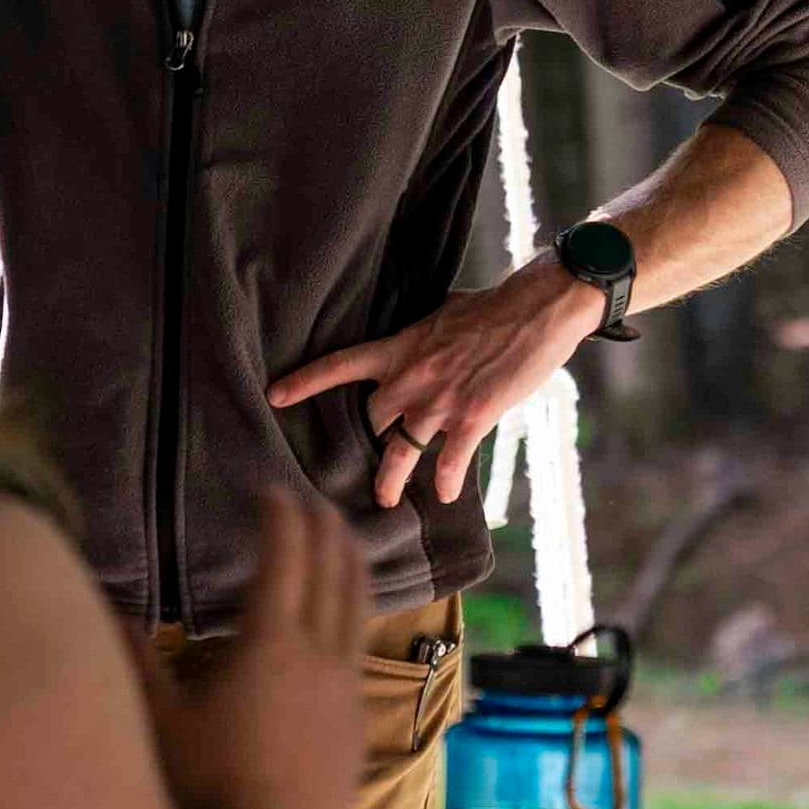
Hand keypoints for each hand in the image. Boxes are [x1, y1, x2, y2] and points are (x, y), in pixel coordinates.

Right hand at [142, 492, 367, 808]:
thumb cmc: (207, 788)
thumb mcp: (159, 721)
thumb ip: (134, 660)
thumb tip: (106, 609)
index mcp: (270, 643)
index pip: (285, 558)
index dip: (281, 517)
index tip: (271, 490)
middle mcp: (320, 655)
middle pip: (334, 571)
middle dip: (324, 527)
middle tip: (311, 500)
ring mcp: (347, 689)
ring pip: (358, 607)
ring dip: (350, 564)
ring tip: (343, 539)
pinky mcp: (358, 722)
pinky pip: (361, 648)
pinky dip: (354, 614)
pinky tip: (345, 621)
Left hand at [269, 264, 600, 508]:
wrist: (534, 311)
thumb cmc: (492, 307)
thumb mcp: (441, 314)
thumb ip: (420, 336)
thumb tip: (415, 339)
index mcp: (400, 348)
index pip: (339, 365)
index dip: (304, 382)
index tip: (274, 396)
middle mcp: (411, 377)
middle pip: (371, 420)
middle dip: (366, 442)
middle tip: (363, 462)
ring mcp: (440, 401)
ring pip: (400, 451)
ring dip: (390, 480)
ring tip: (385, 501)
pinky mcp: (472, 418)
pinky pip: (449, 461)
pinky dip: (445, 482)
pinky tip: (444, 495)